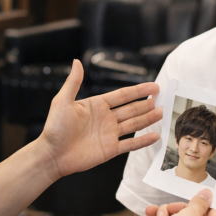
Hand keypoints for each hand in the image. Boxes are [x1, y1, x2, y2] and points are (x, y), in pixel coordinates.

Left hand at [36, 59, 161, 179]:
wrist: (52, 154)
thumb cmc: (54, 127)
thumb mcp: (63, 101)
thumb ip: (74, 82)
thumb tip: (77, 61)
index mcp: (97, 105)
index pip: (123, 95)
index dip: (139, 90)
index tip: (154, 86)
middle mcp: (105, 118)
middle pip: (131, 109)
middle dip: (146, 104)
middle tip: (163, 98)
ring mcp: (109, 134)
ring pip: (134, 124)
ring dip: (148, 119)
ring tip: (162, 113)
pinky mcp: (110, 149)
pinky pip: (130, 144)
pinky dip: (143, 141)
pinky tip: (155, 135)